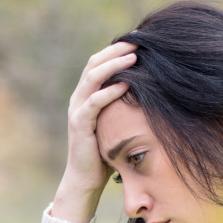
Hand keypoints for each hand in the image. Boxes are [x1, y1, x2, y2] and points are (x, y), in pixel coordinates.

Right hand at [51, 42, 136, 222]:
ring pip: (93, 77)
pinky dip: (109, 91)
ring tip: (133, 57)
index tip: (137, 43)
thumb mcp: (115, 125)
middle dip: (116, 51)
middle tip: (138, 43)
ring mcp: (77, 110)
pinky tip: (125, 84)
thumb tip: (146, 95)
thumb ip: (122, 108)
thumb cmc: (103, 155)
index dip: (116, 51)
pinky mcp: (79, 124)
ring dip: (114, 65)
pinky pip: (94, 102)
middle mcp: (79, 98)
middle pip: (94, 63)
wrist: (85, 180)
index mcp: (86, 96)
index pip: (99, 64)